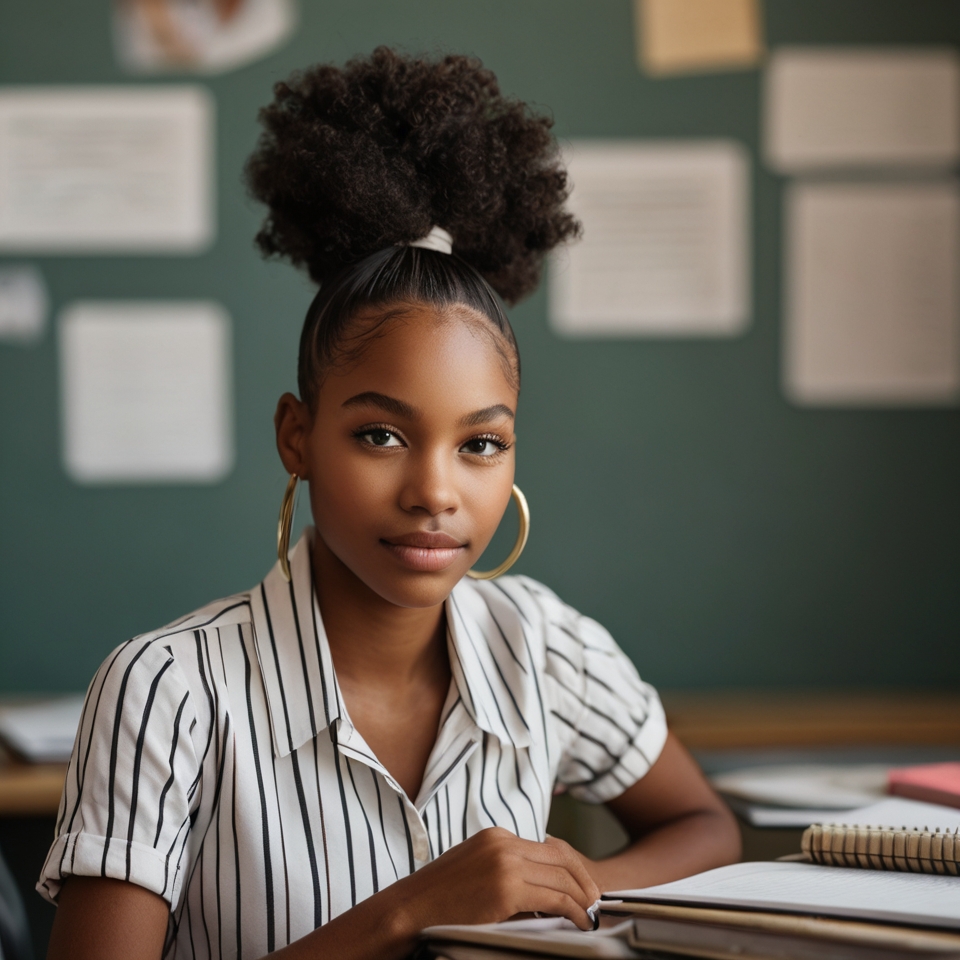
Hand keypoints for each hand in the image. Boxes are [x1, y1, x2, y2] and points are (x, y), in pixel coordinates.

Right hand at [386, 827, 600, 936]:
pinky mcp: (505, 888)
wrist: (407, 912)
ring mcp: (504, 863)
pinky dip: (573, 910)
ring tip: (590, 915)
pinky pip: (554, 898)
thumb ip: (508, 873)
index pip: (550, 846)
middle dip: (585, 880)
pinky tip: (578, 922)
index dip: (574, 868)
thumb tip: (547, 896)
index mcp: (496, 835)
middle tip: (596, 902)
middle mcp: (503, 843)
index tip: (585, 887)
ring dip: (582, 897)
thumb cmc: (438, 901)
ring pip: (562, 877)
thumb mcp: (477, 872)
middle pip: (562, 856)